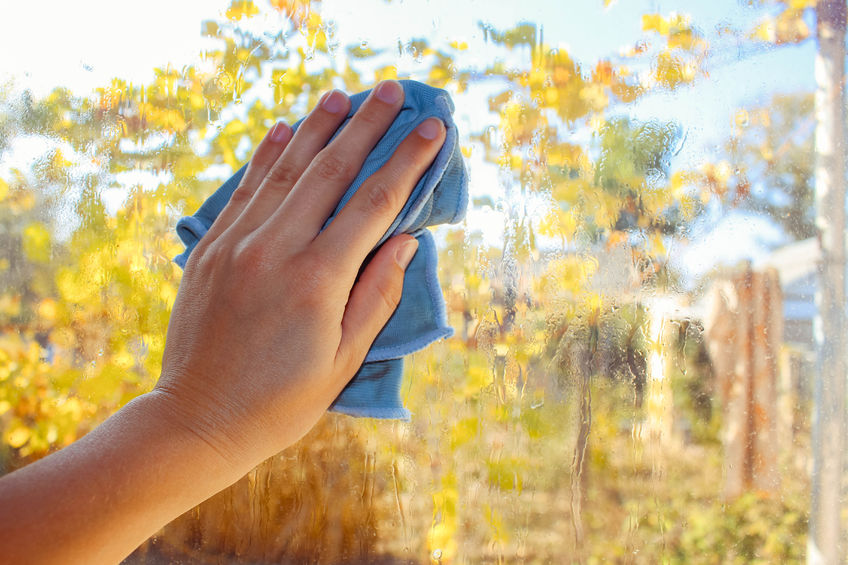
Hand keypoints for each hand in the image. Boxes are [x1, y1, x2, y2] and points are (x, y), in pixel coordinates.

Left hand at [153, 80, 444, 472]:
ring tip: (341, 94)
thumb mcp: (343, 359)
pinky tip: (282, 129)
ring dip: (315, 128)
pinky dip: (264, 156)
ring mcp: (236, 245)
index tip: (432, 129)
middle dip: (366, 127)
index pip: (373, 204)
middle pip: (329, 171)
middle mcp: (275, 250)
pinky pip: (242, 190)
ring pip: (283, 170)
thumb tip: (405, 240)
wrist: (199, 421)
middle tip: (392, 91)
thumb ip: (376, 294)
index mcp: (317, 280)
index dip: (407, 163)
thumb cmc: (282, 401)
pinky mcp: (209, 250)